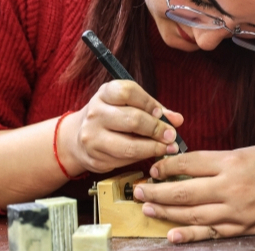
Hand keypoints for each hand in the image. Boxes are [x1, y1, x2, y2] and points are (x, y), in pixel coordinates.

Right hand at [60, 80, 183, 174]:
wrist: (77, 138)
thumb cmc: (111, 117)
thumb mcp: (128, 105)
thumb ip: (153, 110)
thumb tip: (177, 119)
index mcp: (105, 94)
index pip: (128, 92)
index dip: (149, 103)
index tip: (161, 114)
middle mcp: (95, 113)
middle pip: (132, 120)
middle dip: (156, 129)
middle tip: (171, 135)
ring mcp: (92, 137)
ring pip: (129, 145)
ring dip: (153, 148)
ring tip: (167, 148)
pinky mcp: (95, 158)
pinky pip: (124, 160)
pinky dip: (141, 158)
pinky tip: (150, 155)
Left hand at [134, 145, 254, 242]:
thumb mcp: (251, 151)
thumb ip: (222, 161)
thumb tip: (191, 168)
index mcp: (234, 161)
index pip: (190, 163)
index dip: (167, 166)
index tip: (155, 167)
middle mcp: (233, 186)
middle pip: (184, 190)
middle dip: (158, 190)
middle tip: (140, 190)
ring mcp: (240, 211)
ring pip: (193, 213)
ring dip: (167, 211)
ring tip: (149, 207)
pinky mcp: (247, 228)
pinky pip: (213, 233)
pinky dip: (191, 235)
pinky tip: (173, 234)